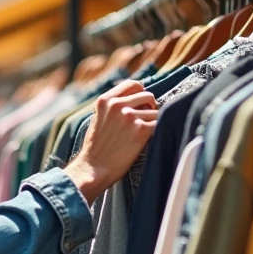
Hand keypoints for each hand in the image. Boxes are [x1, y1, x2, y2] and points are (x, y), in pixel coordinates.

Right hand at [64, 80, 158, 203]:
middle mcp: (117, 104)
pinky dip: (156, 132)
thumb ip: (113, 106)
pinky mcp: (140, 130)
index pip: (133, 84)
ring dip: (152, 123)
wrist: (94, 168)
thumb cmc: (97, 148)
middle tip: (143, 123)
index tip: (142, 104)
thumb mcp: (98, 118)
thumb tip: (137, 100)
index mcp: (105, 100)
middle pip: (148, 96)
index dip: (141, 93)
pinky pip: (159, 124)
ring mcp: (129, 116)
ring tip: (140, 136)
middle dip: (149, 109)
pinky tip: (146, 140)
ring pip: (155, 112)